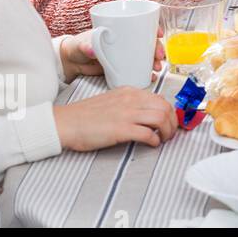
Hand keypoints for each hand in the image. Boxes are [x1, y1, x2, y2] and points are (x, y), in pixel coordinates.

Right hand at [52, 86, 177, 151]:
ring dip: (167, 132)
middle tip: (170, 133)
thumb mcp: (111, 101)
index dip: (169, 112)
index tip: (169, 122)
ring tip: (163, 140)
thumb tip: (145, 115)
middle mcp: (131, 100)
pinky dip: (154, 140)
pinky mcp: (121, 129)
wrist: (65, 123)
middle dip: (173, 122)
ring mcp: (127, 114)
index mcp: (129, 92)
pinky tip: (151, 144)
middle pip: (165, 108)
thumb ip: (129, 104)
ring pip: (161, 118)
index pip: (160, 99)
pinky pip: (148, 133)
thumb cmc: (84, 116)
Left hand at [60, 33, 163, 81]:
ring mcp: (125, 55)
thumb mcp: (81, 43)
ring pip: (145, 56)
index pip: (140, 26)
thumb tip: (90, 50)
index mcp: (119, 31)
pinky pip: (138, 68)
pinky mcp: (122, 67)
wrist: (71, 63)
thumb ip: (85, 46)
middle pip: (147, 43)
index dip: (152, 29)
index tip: (158, 34)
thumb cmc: (77, 46)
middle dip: (157, 49)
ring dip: (155, 62)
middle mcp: (125, 42)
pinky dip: (146, 72)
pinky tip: (150, 76)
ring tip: (156, 68)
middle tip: (159, 57)